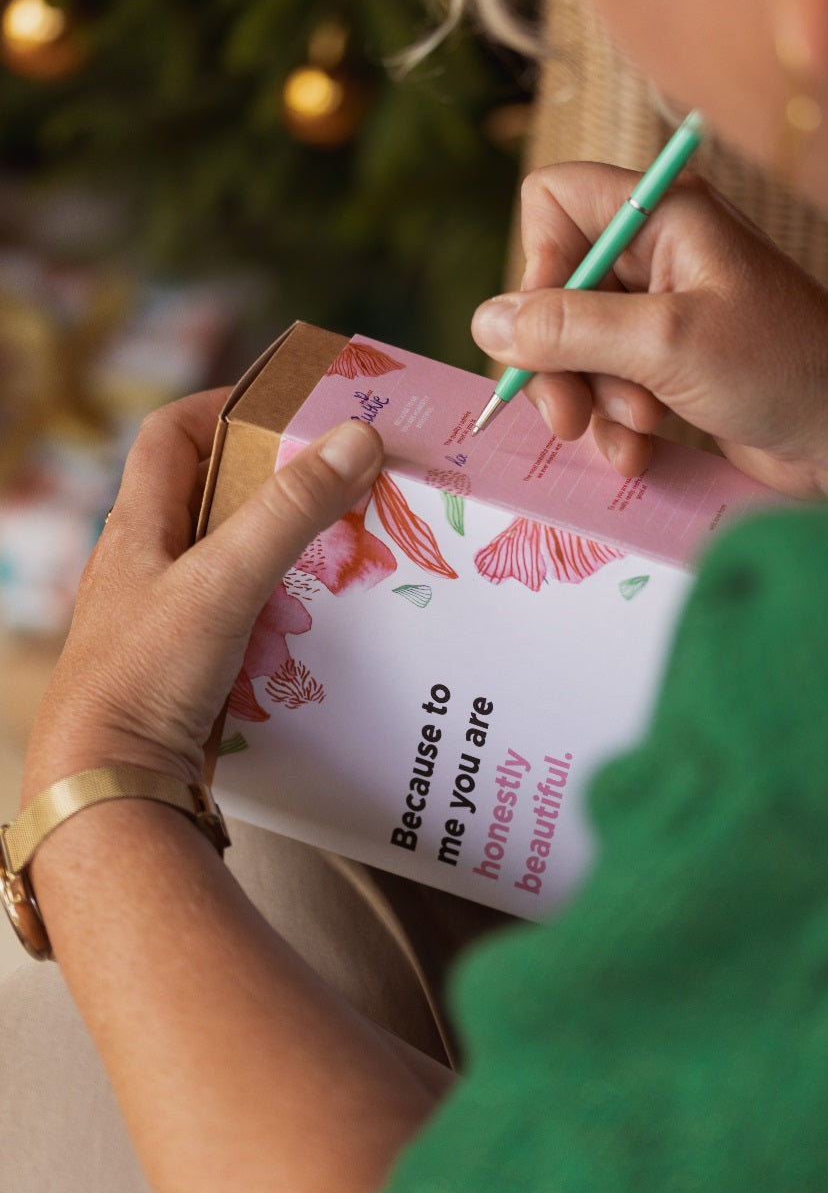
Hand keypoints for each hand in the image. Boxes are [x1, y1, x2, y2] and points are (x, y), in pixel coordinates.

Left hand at [22, 392, 383, 800]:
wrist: (106, 785)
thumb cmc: (146, 673)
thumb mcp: (224, 580)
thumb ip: (289, 511)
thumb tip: (356, 436)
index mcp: (136, 524)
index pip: (170, 434)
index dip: (223, 407)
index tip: (287, 410)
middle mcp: (141, 562)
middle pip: (206, 492)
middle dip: (270, 479)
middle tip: (332, 478)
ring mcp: (158, 614)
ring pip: (224, 554)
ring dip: (277, 543)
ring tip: (336, 543)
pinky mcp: (179, 662)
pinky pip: (233, 609)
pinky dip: (273, 600)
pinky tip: (309, 617)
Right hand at [473, 162, 827, 497]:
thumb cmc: (789, 370)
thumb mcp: (667, 345)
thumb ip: (570, 330)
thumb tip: (485, 323)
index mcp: (665, 215)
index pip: (554, 202)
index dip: (539, 265)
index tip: (549, 328)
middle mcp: (660, 254)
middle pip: (554, 287)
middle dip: (558, 358)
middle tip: (570, 417)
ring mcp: (665, 313)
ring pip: (574, 347)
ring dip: (591, 400)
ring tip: (634, 433)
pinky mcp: (672, 368)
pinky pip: (607, 387)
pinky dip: (614, 423)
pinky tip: (640, 453)